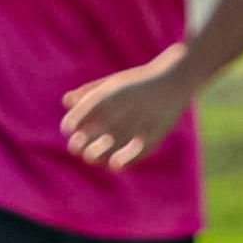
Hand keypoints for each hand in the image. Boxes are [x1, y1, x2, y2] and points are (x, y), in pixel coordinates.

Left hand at [61, 55, 198, 169]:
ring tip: (91, 158)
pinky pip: (141, 148)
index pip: (92, 103)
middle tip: (75, 147)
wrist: (176, 78)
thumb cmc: (139, 82)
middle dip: (85, 139)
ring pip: (120, 140)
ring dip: (102, 152)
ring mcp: (145, 117)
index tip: (67, 129)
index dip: (77, 117)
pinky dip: (127, 158)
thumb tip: (66, 102)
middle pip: (103, 124)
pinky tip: (115, 165)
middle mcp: (130, 104)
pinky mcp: (159, 130)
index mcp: (117, 89)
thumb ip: (90, 91)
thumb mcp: (114, 82)